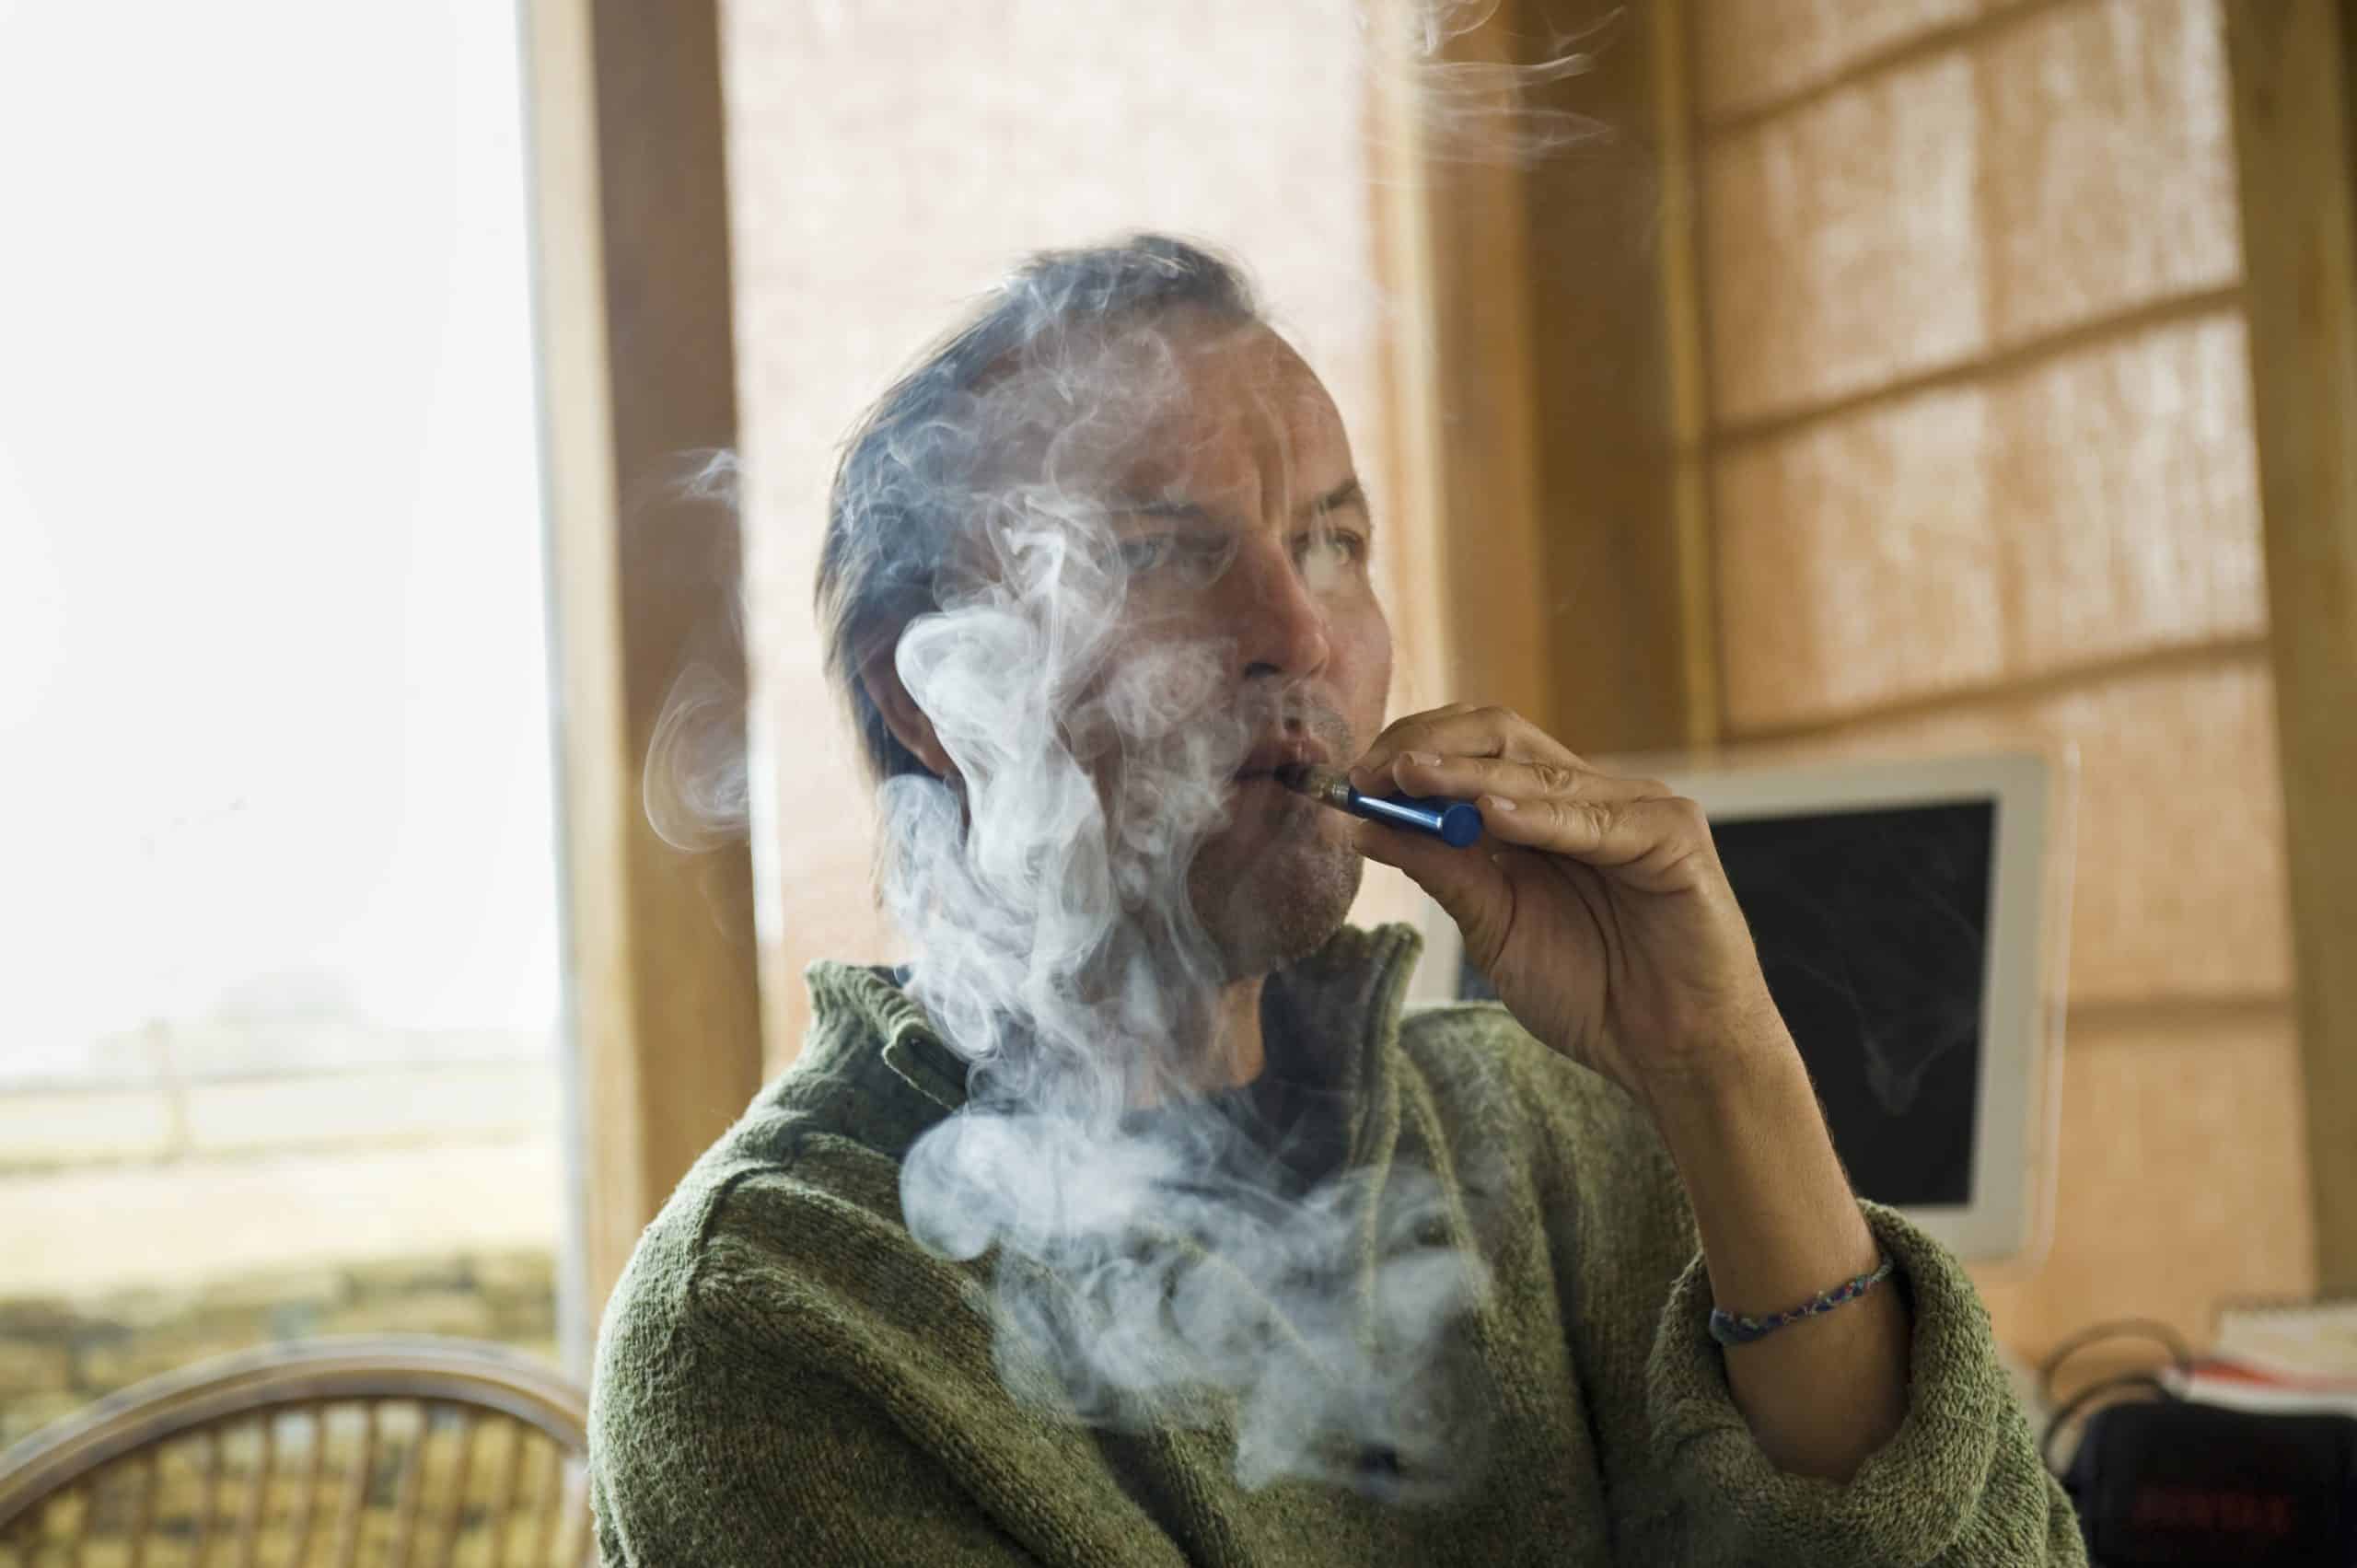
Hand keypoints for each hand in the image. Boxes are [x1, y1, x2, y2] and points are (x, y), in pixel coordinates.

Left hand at [1348, 704, 1787, 1108]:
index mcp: (1541, 812)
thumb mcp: (1493, 928)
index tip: (1349, 782)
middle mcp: (1586, 796)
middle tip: (1369, 773)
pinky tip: (1490, 815)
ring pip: (1541, 771)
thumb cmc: (1591, 993)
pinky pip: (1598, 818)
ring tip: (1410, 777)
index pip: (1470, 748)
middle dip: (1428, 748)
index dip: (1408, 753)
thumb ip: (1442, 871)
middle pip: (1501, 735)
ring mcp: (1635, 807)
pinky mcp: (1674, 835)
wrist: (1670, 1053)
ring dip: (1468, 775)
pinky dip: (1541, 815)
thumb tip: (1365, 823)